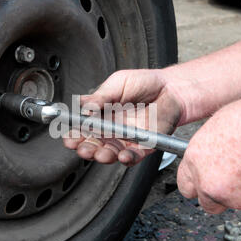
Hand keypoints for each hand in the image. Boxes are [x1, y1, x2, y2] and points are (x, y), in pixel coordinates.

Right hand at [63, 69, 183, 165]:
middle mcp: (111, 129)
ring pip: (111, 153)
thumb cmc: (144, 83)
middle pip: (94, 145)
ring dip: (104, 156)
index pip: (83, 129)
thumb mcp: (117, 83)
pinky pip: (134, 156)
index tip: (70, 138)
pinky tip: (123, 155)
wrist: (170, 87)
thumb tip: (84, 109)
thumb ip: (100, 97)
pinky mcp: (144, 144)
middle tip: (83, 148)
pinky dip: (127, 158)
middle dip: (86, 149)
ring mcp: (126, 138)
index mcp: (101, 114)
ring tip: (101, 154)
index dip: (74, 135)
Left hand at [177, 92, 240, 215]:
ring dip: (240, 193)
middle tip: (231, 178)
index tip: (204, 177)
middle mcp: (209, 182)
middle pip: (205, 200)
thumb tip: (212, 150)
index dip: (197, 180)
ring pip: (232, 203)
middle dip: (216, 192)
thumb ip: (210, 146)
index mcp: (196, 159)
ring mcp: (232, 198)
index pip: (185, 183)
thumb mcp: (222, 121)